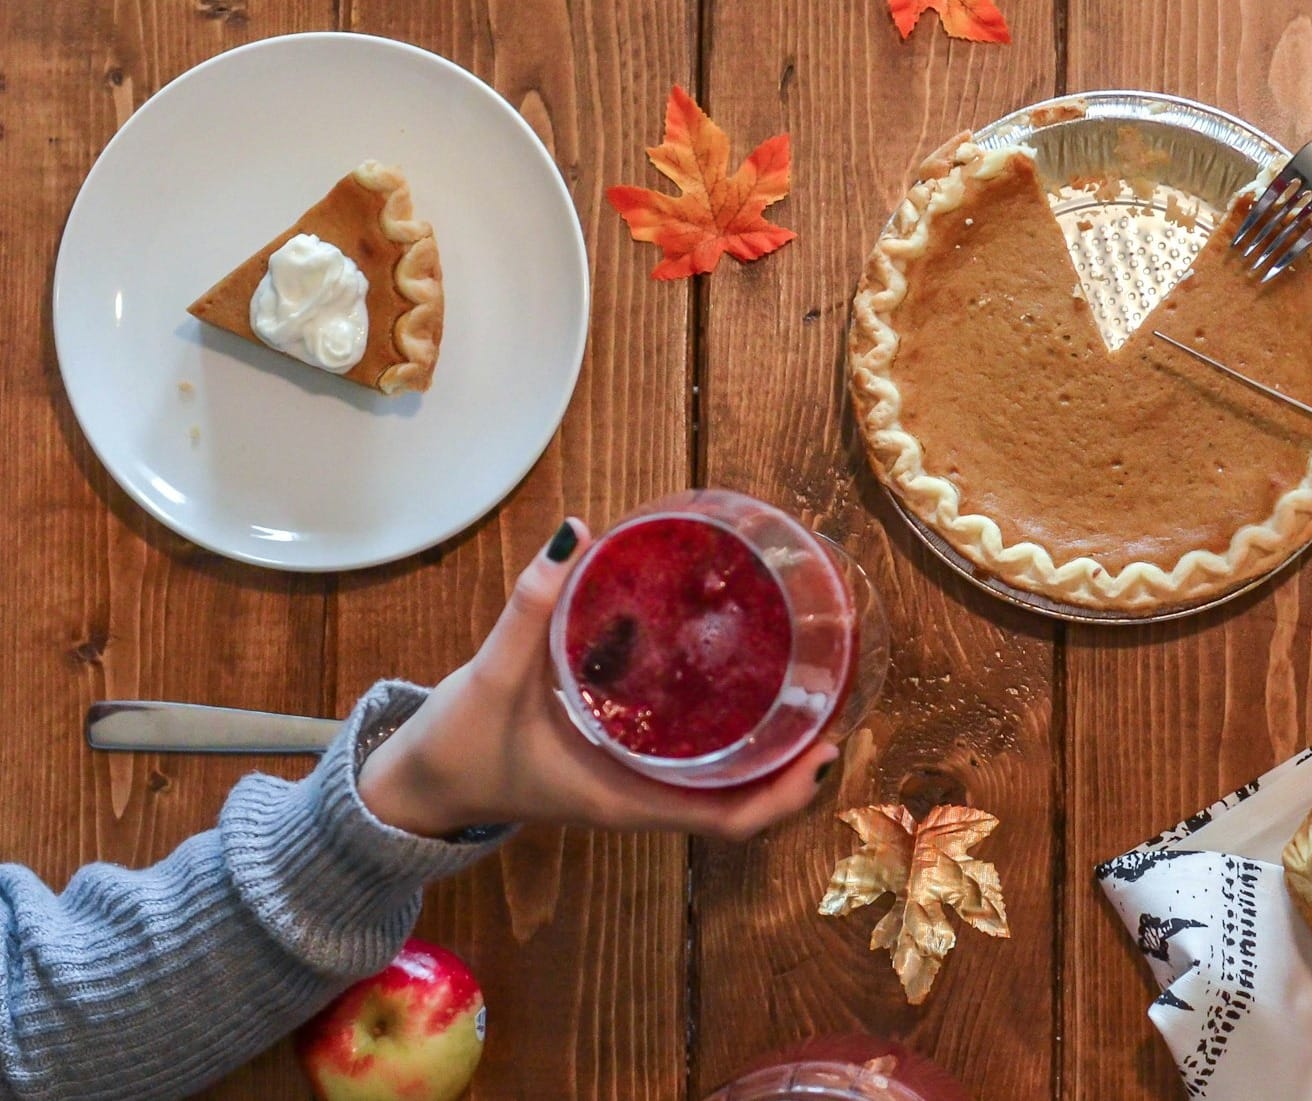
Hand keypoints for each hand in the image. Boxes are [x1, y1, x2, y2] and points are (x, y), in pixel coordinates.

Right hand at [357, 520, 837, 839]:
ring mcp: (636, 784)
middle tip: (836, 700)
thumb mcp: (492, 677)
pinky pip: (693, 758)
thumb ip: (531, 607)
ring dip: (770, 747)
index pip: (731, 820)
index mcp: (627, 799)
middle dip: (797, 763)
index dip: (787, 793)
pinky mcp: (623, 762)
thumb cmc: (458, 746)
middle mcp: (643, 798)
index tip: (825, 748)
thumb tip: (573, 533)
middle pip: (746, 799)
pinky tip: (739, 679)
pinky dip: (728, 731)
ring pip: (725, 780)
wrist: (419, 785)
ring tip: (809, 685)